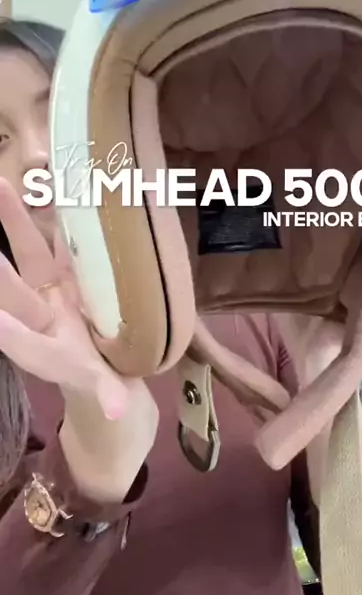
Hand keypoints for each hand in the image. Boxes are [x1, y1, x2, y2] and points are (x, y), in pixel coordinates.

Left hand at [0, 180, 157, 501]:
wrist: (103, 368)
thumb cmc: (102, 384)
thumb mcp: (108, 393)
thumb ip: (111, 397)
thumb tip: (117, 411)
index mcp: (48, 350)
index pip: (23, 341)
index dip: (9, 331)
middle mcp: (44, 316)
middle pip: (16, 288)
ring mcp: (55, 290)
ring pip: (33, 252)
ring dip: (15, 220)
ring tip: (0, 183)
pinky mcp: (73, 273)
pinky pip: (64, 242)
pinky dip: (61, 219)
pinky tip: (56, 186)